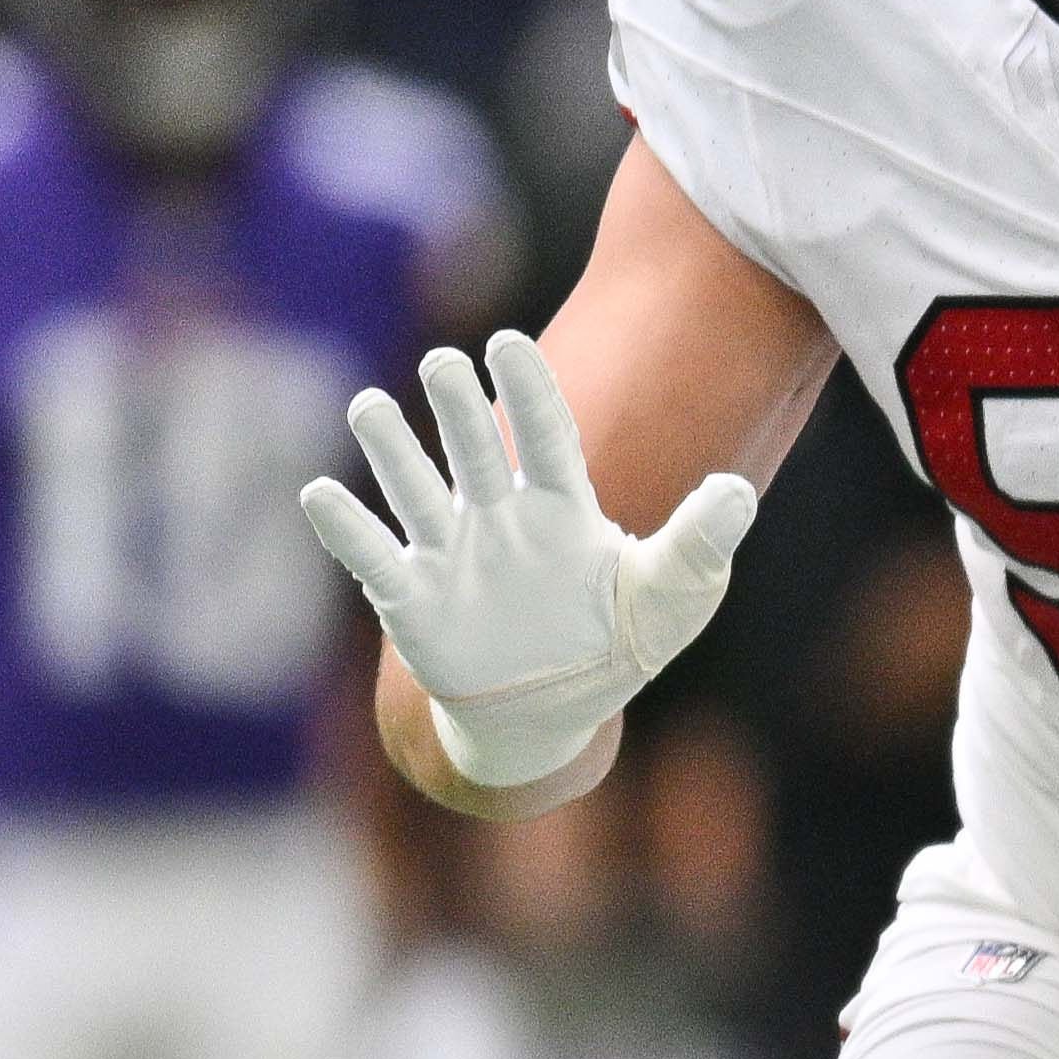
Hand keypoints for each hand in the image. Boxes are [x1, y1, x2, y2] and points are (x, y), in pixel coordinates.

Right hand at [303, 329, 756, 796]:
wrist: (553, 714)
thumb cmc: (615, 641)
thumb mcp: (671, 597)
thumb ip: (699, 544)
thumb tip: (737, 492)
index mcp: (562, 506)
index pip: (546, 438)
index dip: (528, 394)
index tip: (505, 344)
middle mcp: (499, 516)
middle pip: (476, 452)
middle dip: (459, 409)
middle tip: (443, 362)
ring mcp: (451, 553)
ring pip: (416, 490)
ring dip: (393, 451)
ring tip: (369, 405)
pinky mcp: (412, 598)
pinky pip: (375, 556)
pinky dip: (348, 528)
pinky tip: (321, 493)